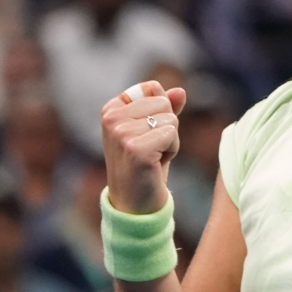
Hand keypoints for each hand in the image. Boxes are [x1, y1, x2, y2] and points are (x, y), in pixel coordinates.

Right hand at [102, 80, 186, 214]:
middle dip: (166, 127)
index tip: (144, 135)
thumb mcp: (154, 130)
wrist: (136, 204)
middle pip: (163, 103)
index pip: (152, 88)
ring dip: (170, 140)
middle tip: (151, 149)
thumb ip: (166, 107)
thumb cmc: (146, 164)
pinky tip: (155, 165)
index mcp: (111, 109)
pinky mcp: (135, 148)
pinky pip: (172, 134)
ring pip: (171, 119)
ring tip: (152, 157)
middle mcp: (112, 118)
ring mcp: (121, 133)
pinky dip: (172, 150)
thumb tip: (180, 91)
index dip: (159, 112)